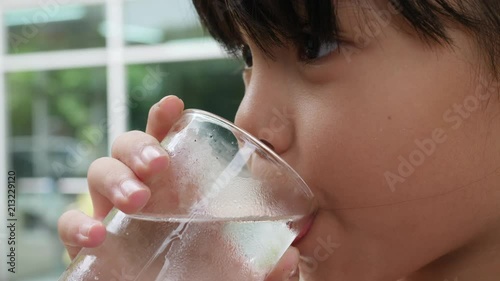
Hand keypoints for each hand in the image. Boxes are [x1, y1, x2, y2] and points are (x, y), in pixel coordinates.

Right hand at [57, 95, 299, 279]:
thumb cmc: (202, 272)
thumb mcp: (235, 266)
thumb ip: (264, 264)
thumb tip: (290, 258)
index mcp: (175, 185)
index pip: (165, 139)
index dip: (164, 118)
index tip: (174, 105)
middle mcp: (142, 191)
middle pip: (127, 147)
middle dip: (139, 145)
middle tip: (159, 165)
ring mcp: (113, 213)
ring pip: (97, 172)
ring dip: (113, 176)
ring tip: (137, 199)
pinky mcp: (92, 242)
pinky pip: (71, 223)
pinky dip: (76, 223)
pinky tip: (96, 234)